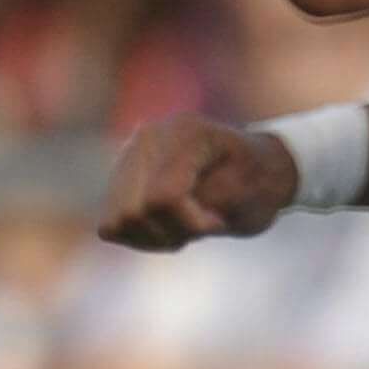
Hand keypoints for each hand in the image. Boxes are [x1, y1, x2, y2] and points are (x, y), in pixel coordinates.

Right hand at [100, 115, 299, 252]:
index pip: (162, 197)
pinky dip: (140, 235)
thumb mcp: (246, 196)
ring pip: (116, 221)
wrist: (258, 171)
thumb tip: (148, 206)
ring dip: (154, 236)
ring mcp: (128, 156)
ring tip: (186, 225)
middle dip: (169, 231)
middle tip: (203, 224)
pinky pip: (110, 225)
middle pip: (133, 212)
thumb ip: (202, 202)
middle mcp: (149, 137)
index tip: (218, 222)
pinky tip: (167, 225)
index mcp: (186, 133)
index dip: (190, 223)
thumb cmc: (258, 183)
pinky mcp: (119, 178)